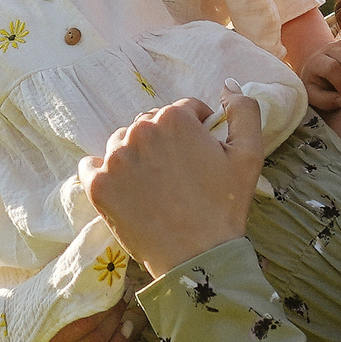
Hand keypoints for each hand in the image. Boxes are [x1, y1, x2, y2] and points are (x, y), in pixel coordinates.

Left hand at [82, 93, 266, 276]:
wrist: (198, 257)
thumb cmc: (224, 206)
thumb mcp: (250, 154)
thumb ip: (244, 110)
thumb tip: (228, 83)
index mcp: (174, 118)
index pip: (182, 110)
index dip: (196, 131)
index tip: (200, 157)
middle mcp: (139, 131)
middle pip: (149, 124)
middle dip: (163, 142)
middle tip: (178, 175)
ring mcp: (115, 158)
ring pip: (122, 143)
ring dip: (135, 156)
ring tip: (154, 186)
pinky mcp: (97, 185)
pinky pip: (90, 165)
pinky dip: (103, 173)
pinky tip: (123, 189)